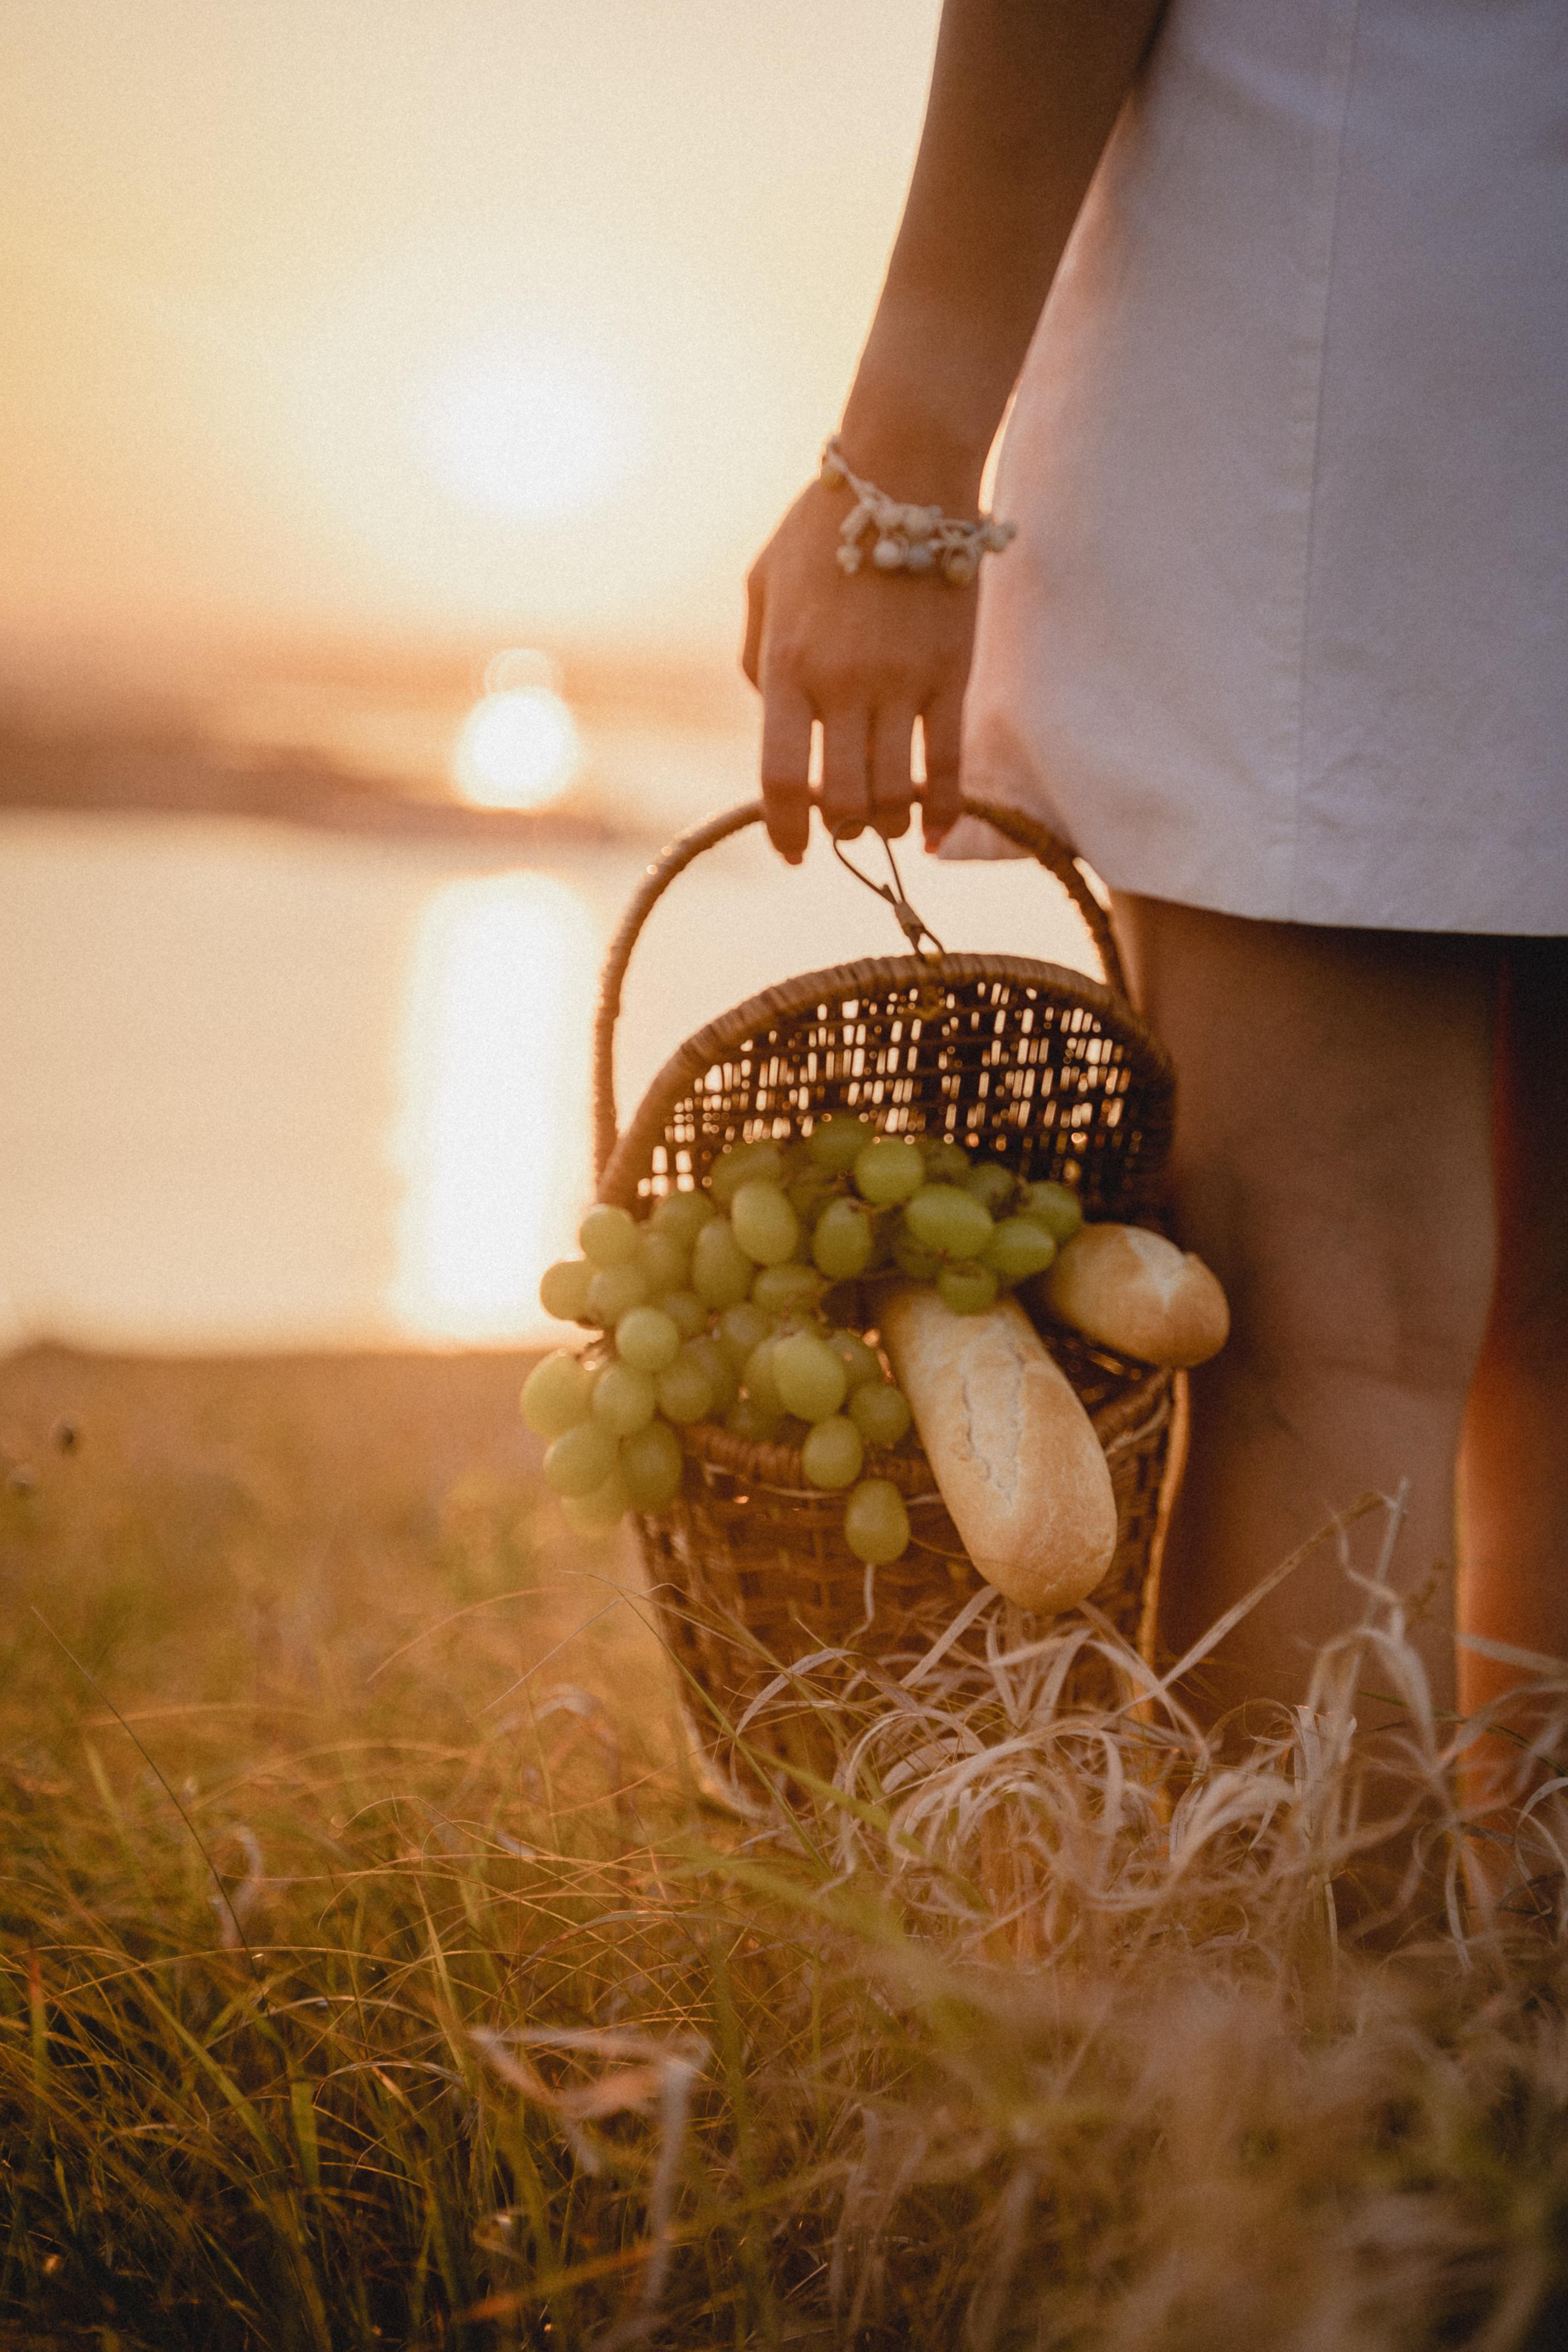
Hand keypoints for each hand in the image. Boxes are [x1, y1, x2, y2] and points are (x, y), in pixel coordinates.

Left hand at [742, 474, 977, 864]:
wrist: (904, 475)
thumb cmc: (822, 529)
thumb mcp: (761, 586)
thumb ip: (756, 660)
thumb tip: (775, 719)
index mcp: (786, 667)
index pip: (781, 778)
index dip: (785, 829)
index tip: (792, 851)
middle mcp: (843, 685)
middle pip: (842, 800)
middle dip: (842, 827)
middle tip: (845, 822)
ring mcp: (901, 684)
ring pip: (893, 793)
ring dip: (887, 822)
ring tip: (886, 817)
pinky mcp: (951, 676)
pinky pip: (948, 767)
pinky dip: (943, 813)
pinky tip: (935, 836)